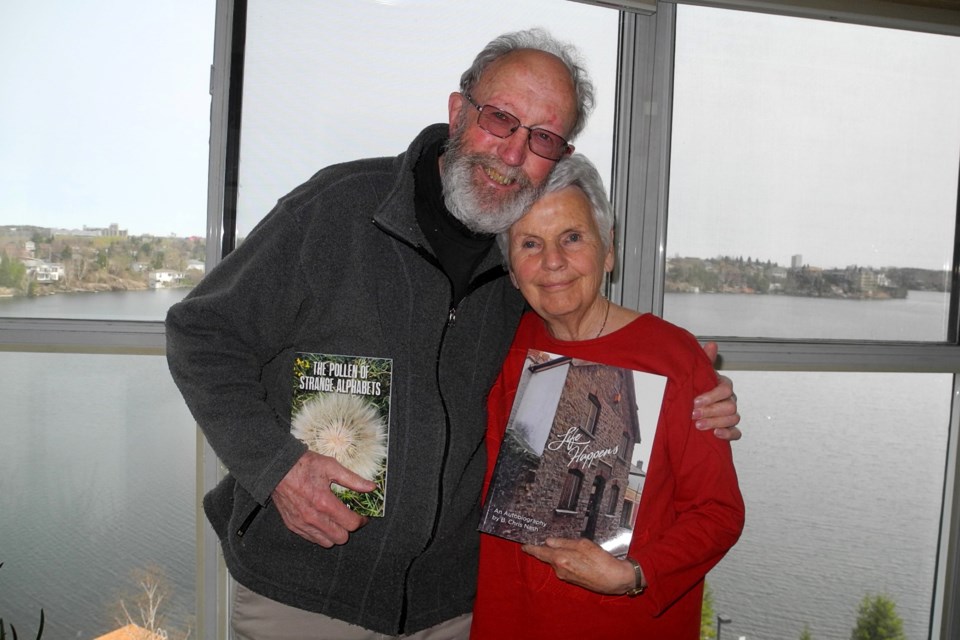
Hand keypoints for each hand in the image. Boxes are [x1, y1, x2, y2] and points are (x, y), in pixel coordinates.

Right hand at [271, 450, 374, 546]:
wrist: (277, 468)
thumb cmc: (305, 465)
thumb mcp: (331, 467)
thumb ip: (353, 480)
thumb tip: (372, 488)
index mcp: (324, 502)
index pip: (351, 524)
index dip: (361, 520)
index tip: (362, 515)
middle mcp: (313, 517)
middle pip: (341, 538)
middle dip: (348, 528)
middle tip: (349, 517)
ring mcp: (302, 524)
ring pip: (326, 542)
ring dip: (334, 533)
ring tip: (335, 520)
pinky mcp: (293, 525)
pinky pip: (312, 539)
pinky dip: (320, 534)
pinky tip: (322, 521)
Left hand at [521, 537, 636, 594]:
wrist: (615, 579)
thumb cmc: (601, 560)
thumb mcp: (583, 544)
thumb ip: (564, 542)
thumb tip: (549, 541)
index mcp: (560, 559)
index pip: (540, 552)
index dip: (531, 548)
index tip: (524, 545)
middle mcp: (559, 569)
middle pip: (548, 556)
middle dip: (547, 548)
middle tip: (545, 538)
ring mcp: (565, 576)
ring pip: (557, 560)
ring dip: (559, 553)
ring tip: (568, 544)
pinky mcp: (572, 579)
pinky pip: (564, 566)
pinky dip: (566, 559)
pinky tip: (575, 554)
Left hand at [694, 342, 741, 440]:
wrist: (691, 405)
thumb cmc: (698, 388)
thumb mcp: (699, 374)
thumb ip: (705, 360)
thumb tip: (712, 344)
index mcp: (723, 386)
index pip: (726, 389)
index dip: (712, 396)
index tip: (695, 400)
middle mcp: (729, 400)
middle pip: (730, 406)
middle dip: (711, 411)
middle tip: (694, 414)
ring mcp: (730, 415)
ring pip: (733, 418)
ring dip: (716, 422)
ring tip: (699, 425)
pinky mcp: (729, 428)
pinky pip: (736, 433)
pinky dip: (728, 434)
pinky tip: (716, 434)